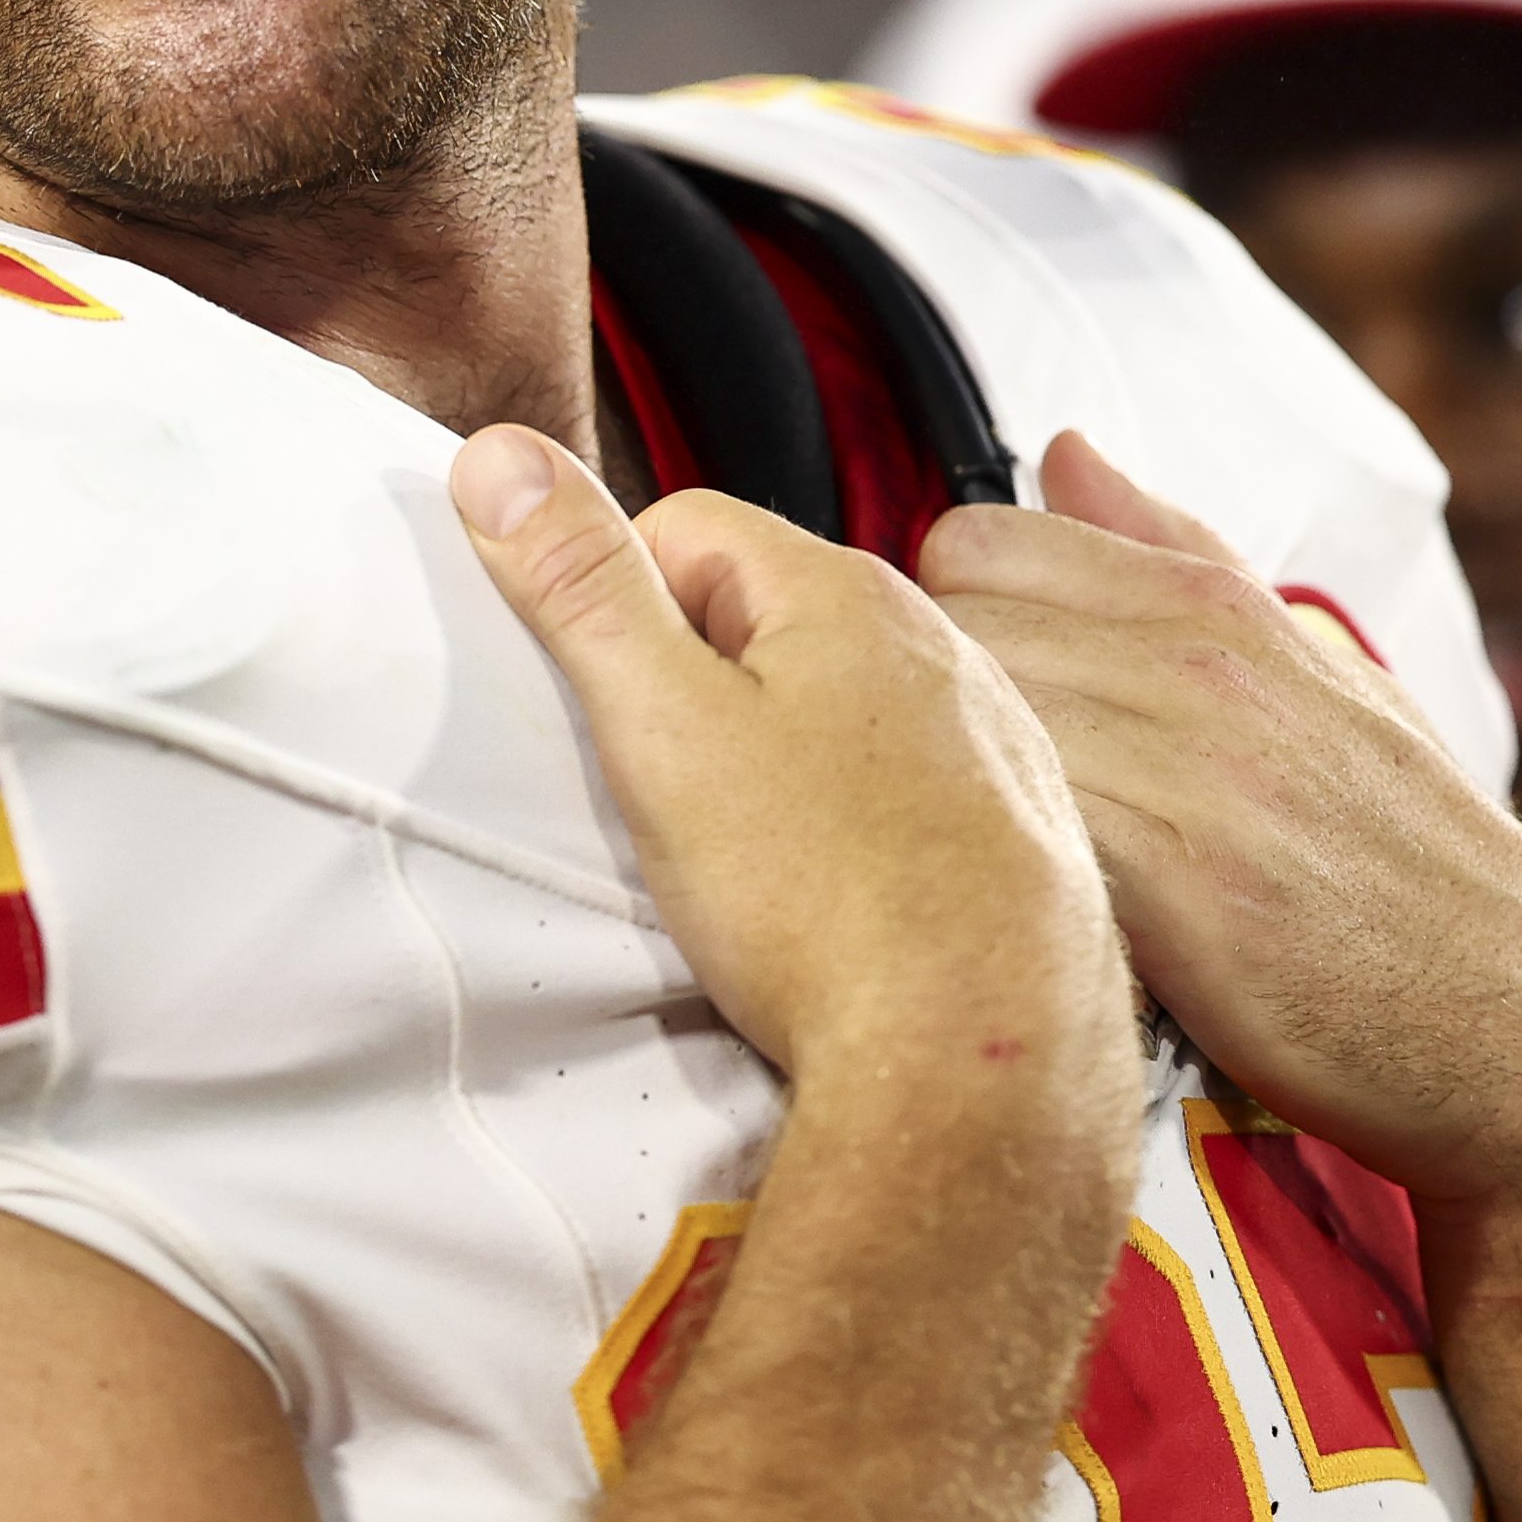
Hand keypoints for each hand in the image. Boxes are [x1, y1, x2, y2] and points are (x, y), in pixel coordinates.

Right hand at [450, 426, 1139, 1139]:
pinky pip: (900, 789)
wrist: (983, 1063)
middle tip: (669, 796)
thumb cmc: (834, 902)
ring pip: (836, 707)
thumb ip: (579, 583)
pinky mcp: (1017, 830)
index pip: (684, 528)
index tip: (614, 706)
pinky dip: (854, 828)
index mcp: (846, 592)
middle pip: (763, 616)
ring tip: (750, 864)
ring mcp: (991, 738)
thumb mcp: (662, 726)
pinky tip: (831, 900)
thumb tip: (504, 458)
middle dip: (697, 689)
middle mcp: (937, 645)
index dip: (618, 608)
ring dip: (777, 759)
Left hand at [920, 431, 1521, 1210]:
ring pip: (964, 719)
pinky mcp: (1172, 886)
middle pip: (948, 626)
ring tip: (992, 839)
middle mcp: (1195, 666)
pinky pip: (1013, 821)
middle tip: (966, 775)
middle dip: (933, 699)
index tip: (975, 683)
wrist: (1510, 1024)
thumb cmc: (1397, 855)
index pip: (974, 540)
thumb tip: (1063, 450)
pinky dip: (995, 856)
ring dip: (952, 782)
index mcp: (1214, 604)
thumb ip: (1170, 551)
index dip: (950, 614)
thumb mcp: (1307, 667)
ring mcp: (1185, 770)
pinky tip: (1025, 895)